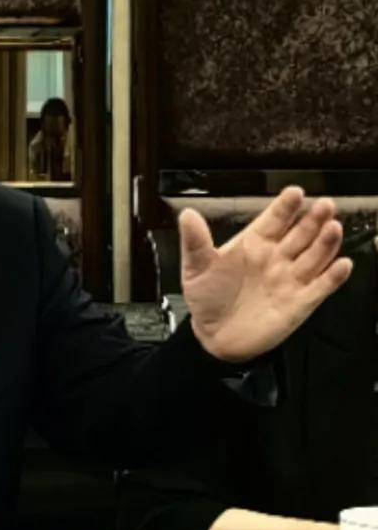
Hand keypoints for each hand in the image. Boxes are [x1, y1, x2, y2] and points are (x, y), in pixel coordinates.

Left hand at [181, 188, 351, 363]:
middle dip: (313, 219)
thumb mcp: (196, 267)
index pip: (274, 219)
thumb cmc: (207, 298)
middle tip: (325, 205)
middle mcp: (276, 257)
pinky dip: (333, 277)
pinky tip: (342, 264)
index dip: (285, 206)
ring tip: (333, 228)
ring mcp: (290, 279)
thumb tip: (187, 214)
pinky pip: (321, 287)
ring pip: (314, 256)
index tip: (295, 192)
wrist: (214, 336)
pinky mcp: (300, 303)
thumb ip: (195, 241)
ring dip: (326, 242)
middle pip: (300, 233)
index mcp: (254, 243)